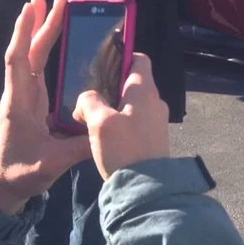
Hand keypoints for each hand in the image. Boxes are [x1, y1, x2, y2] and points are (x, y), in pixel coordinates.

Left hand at [0, 0, 90, 214]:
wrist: (4, 185)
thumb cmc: (22, 173)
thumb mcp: (51, 163)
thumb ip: (78, 146)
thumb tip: (104, 126)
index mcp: (19, 103)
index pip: (19, 61)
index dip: (24, 34)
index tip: (32, 9)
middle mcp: (20, 94)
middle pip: (28, 52)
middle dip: (38, 24)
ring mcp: (25, 95)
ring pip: (32, 57)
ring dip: (42, 32)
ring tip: (53, 8)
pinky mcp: (33, 100)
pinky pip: (38, 68)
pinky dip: (45, 48)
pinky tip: (56, 38)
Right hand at [74, 54, 170, 180]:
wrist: (145, 188)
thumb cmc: (124, 148)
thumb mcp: (99, 122)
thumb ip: (89, 102)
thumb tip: (87, 99)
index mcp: (145, 90)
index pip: (139, 59)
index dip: (121, 56)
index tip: (102, 63)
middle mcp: (155, 102)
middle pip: (132, 83)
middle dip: (110, 87)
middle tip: (87, 95)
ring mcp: (156, 122)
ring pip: (131, 104)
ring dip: (112, 107)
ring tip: (90, 117)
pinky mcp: (152, 140)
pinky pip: (134, 122)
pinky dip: (119, 123)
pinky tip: (102, 135)